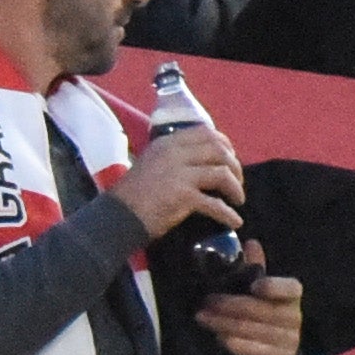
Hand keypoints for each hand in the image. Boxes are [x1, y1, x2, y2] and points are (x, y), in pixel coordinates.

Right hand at [113, 122, 248, 241]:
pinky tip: (234, 221)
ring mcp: (179, 174)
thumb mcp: (151, 163)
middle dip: (235, 166)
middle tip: (237, 182)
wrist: (117, 217)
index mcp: (166, 143)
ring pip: (222, 174)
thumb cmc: (133, 194)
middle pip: (218, 150)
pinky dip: (228, 214)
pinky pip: (215, 204)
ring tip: (237, 200)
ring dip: (235, 188)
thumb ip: (174, 157)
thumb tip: (203, 162)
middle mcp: (174, 153)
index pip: (206, 133)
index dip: (225, 144)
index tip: (230, 159)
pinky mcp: (183, 196)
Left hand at [197, 272, 308, 354]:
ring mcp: (291, 340)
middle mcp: (295, 317)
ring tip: (202, 317)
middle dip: (232, 306)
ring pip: (257, 331)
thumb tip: (250, 242)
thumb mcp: (259, 288)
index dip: (274, 287)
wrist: (278, 348)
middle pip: (264, 310)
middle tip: (207, 301)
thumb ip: (254, 268)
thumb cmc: (264, 311)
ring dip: (227, 324)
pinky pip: (259, 352)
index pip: (290, 289)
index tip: (255, 285)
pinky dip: (239, 345)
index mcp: (291, 296)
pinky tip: (219, 338)